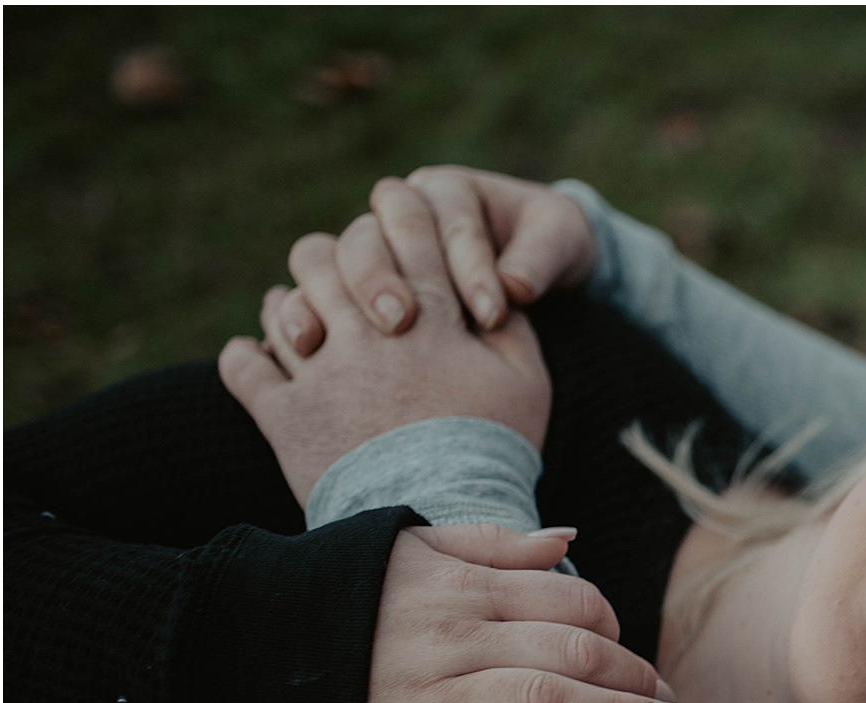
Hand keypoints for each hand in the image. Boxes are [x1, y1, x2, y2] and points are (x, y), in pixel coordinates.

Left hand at [219, 178, 551, 505]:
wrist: (446, 522)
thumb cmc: (494, 451)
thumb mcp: (527, 383)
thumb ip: (510, 325)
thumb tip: (491, 284)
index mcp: (428, 319)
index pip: (404, 231)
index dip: (397, 213)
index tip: (394, 217)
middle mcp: (367, 335)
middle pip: (326, 255)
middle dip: (334, 257)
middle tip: (343, 279)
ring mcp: (321, 374)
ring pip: (282, 304)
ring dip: (292, 304)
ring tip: (308, 322)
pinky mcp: (285, 416)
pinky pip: (243, 366)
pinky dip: (247, 356)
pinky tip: (263, 359)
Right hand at [276, 167, 594, 351]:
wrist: (529, 276)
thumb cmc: (547, 249)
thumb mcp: (559, 242)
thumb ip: (539, 259)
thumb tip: (514, 286)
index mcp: (446, 191)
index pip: (445, 219)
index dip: (468, 266)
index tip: (492, 316)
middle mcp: (397, 216)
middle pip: (370, 234)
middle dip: (384, 276)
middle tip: (405, 321)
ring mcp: (370, 255)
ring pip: (332, 260)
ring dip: (343, 301)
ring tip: (360, 341)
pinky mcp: (350, 295)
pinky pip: (313, 297)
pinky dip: (307, 318)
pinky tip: (311, 349)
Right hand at [367, 526, 689, 702]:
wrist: (245, 643)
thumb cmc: (346, 591)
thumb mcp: (416, 547)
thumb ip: (495, 545)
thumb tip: (568, 539)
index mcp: (462, 588)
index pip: (570, 601)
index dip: (616, 627)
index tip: (634, 654)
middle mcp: (449, 638)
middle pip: (572, 652)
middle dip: (635, 679)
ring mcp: (423, 697)